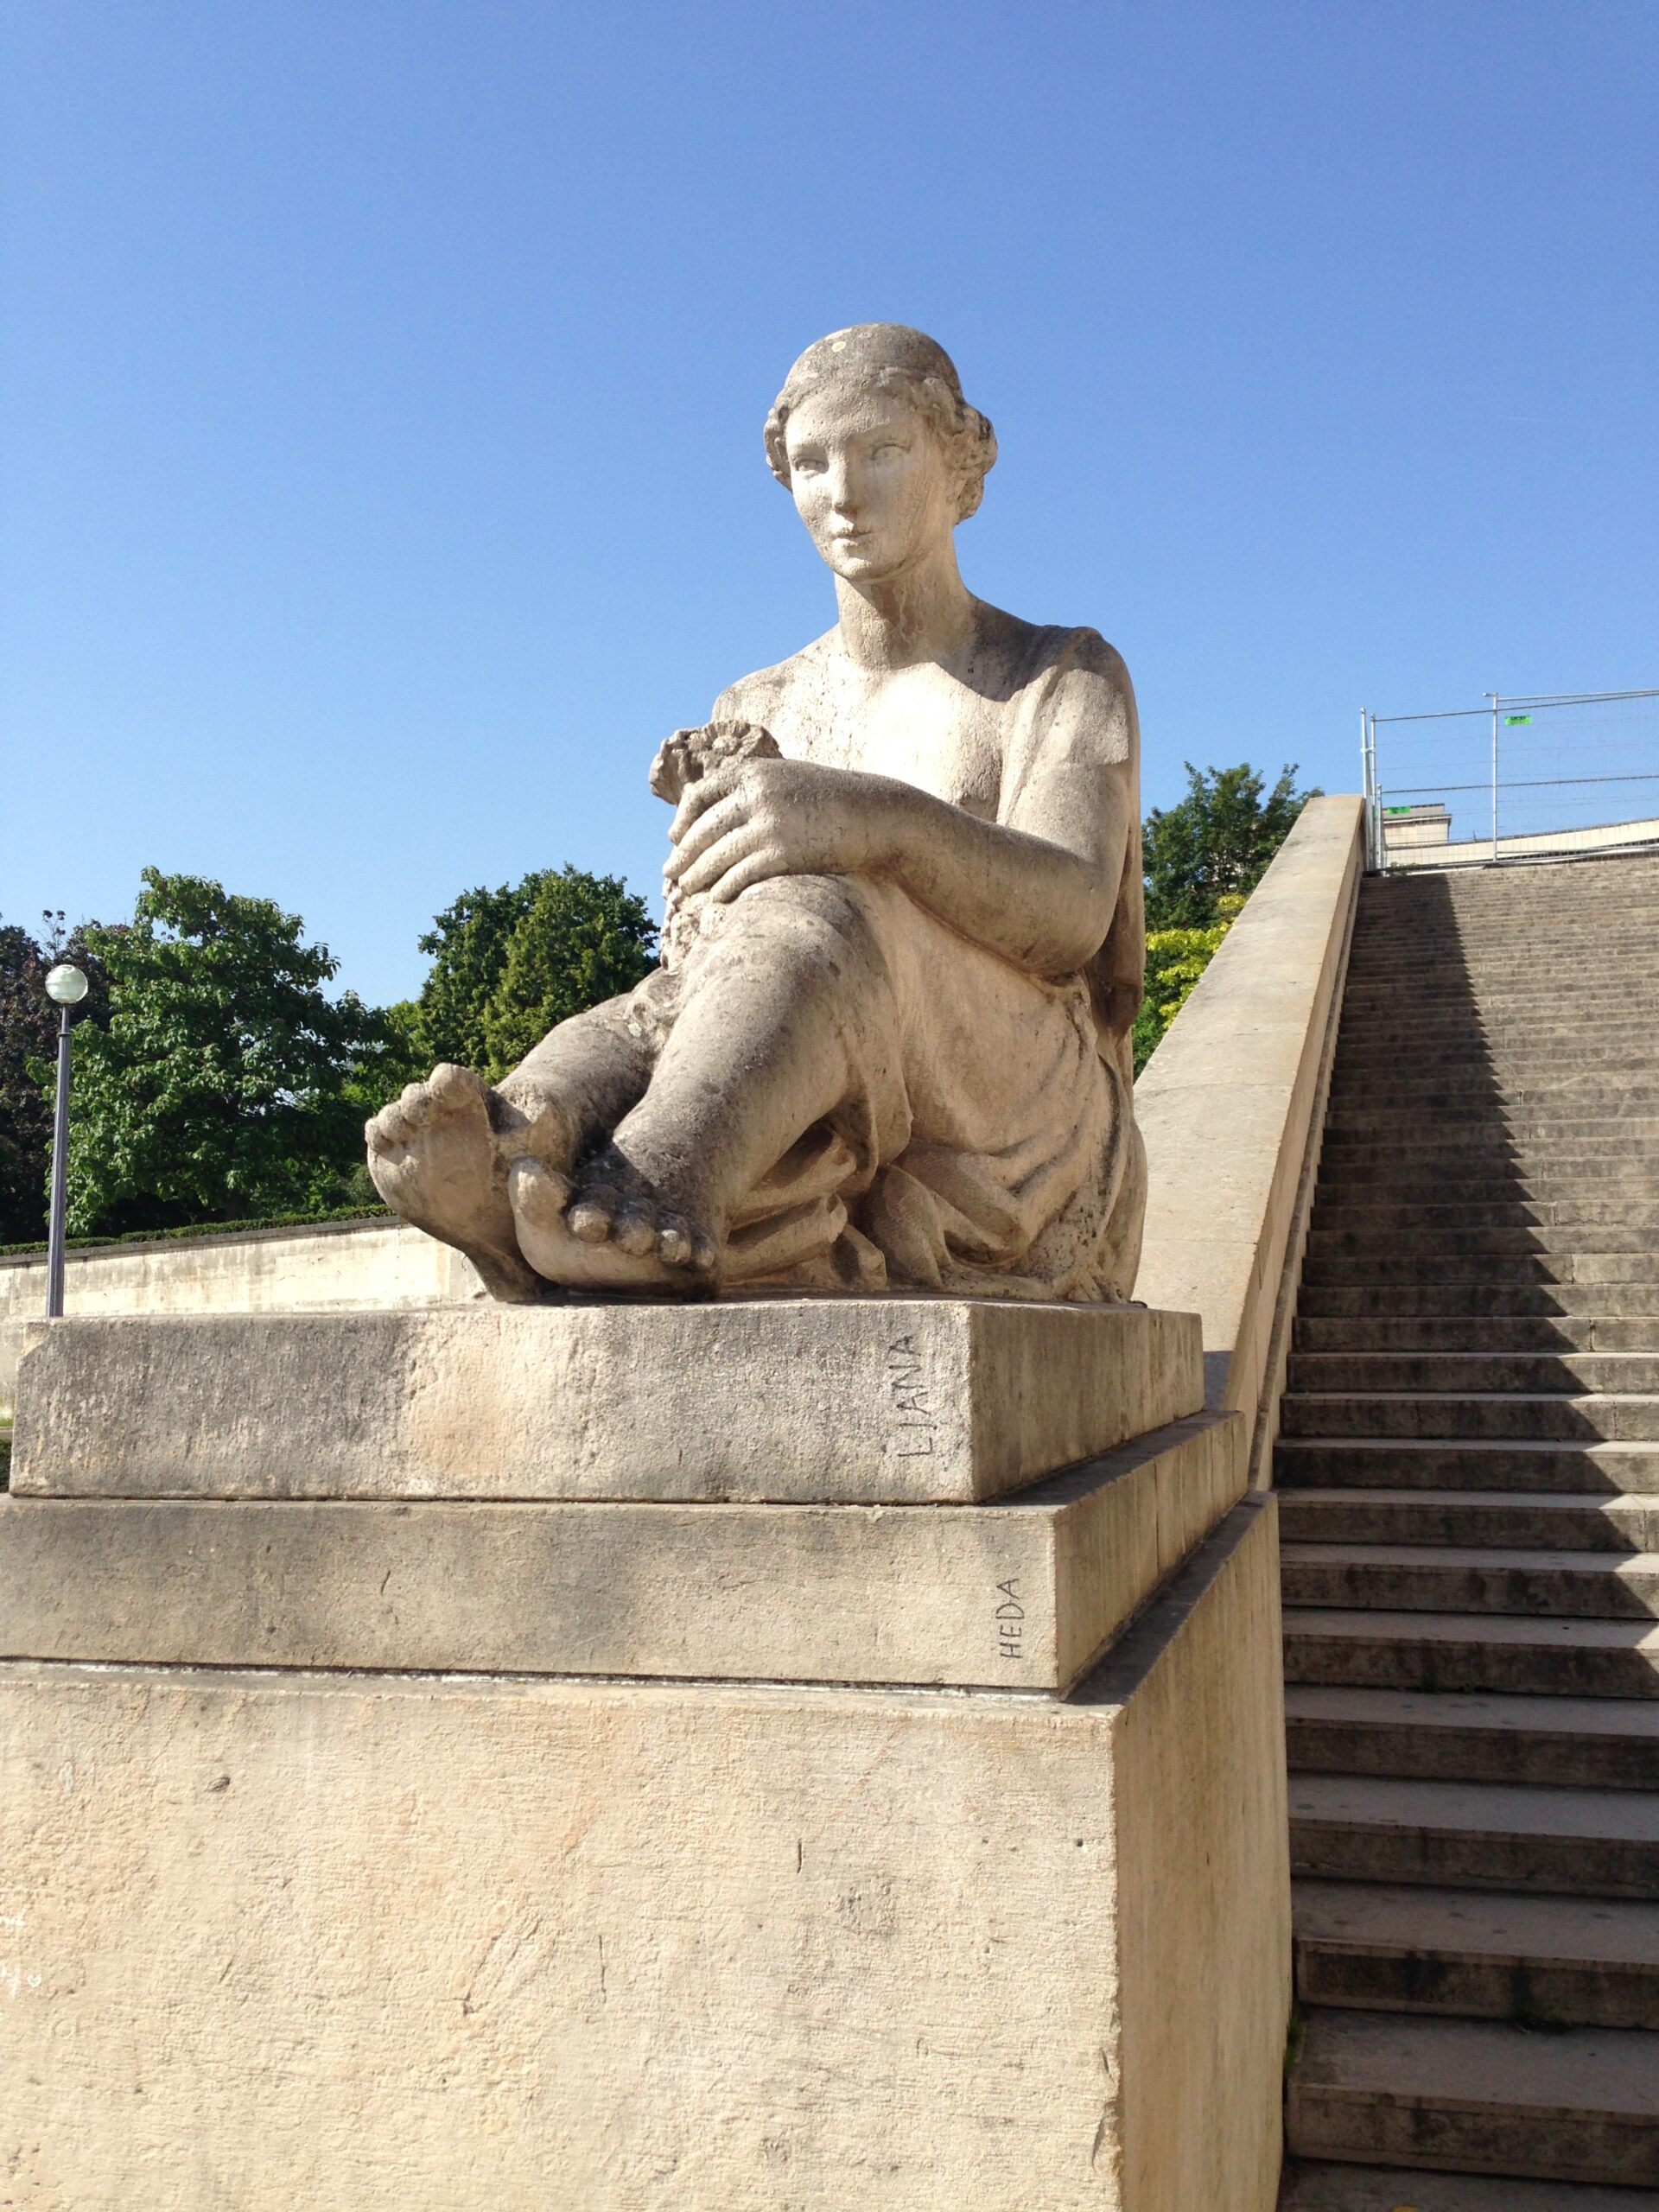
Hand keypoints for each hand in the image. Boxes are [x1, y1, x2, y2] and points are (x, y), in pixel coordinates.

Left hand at [663, 758, 897, 903]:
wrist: (878, 813)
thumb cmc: (833, 800)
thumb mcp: (788, 780)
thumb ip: (755, 789)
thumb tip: (719, 812)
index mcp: (753, 772)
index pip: (699, 797)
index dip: (682, 821)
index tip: (674, 839)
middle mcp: (755, 795)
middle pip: (703, 831)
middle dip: (683, 855)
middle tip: (670, 873)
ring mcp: (768, 824)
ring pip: (716, 856)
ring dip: (697, 876)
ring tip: (687, 890)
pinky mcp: (782, 853)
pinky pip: (740, 876)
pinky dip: (724, 890)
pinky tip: (717, 899)